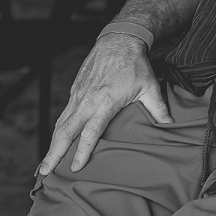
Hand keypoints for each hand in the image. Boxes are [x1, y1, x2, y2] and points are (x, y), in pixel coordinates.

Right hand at [39, 33, 170, 176]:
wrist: (118, 41)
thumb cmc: (135, 65)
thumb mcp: (150, 86)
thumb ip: (158, 108)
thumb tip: (170, 124)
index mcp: (105, 102)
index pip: (90, 132)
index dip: (82, 152)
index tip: (76, 168)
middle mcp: (87, 102)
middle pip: (65, 132)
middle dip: (54, 154)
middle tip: (45, 173)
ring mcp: (78, 96)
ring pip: (60, 125)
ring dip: (51, 145)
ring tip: (45, 164)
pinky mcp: (74, 92)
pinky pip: (63, 115)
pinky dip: (57, 131)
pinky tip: (55, 142)